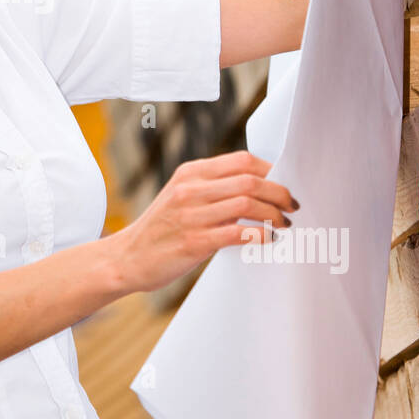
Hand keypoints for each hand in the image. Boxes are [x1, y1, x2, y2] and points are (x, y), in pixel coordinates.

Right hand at [115, 149, 297, 292]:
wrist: (127, 258)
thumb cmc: (161, 229)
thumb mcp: (181, 196)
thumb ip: (213, 188)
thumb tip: (259, 188)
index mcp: (190, 172)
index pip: (242, 161)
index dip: (271, 171)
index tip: (284, 184)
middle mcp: (190, 189)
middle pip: (250, 180)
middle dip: (279, 193)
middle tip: (292, 206)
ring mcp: (191, 215)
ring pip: (248, 204)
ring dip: (274, 215)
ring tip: (283, 224)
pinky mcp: (194, 242)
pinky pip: (239, 233)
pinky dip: (261, 235)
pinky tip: (268, 240)